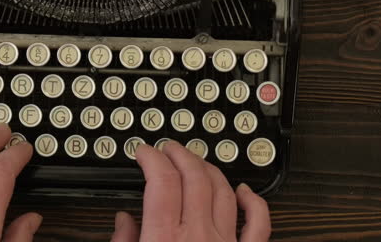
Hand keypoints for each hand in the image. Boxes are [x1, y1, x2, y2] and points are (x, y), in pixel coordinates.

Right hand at [111, 142, 270, 241]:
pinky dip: (254, 202)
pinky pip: (258, 224)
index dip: (152, 157)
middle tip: (169, 148)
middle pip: (193, 177)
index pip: (162, 181)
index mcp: (163, 239)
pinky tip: (244, 191)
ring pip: (223, 191)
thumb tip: (123, 222)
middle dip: (180, 154)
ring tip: (196, 162)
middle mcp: (197, 237)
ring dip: (209, 169)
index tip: (145, 152)